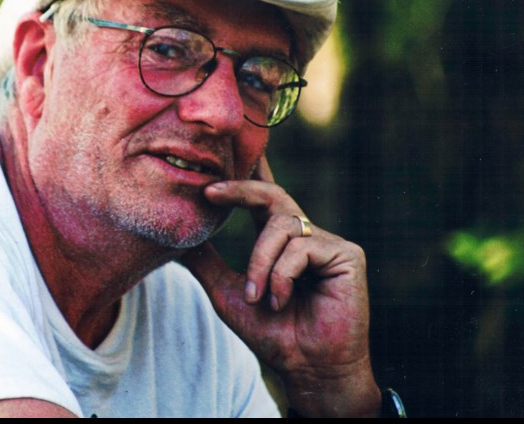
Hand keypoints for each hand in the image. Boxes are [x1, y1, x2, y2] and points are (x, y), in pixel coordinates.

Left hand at [181, 157, 380, 416]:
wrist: (306, 367)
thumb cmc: (272, 333)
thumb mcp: (227, 292)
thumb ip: (206, 261)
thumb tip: (175, 238)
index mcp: (280, 241)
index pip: (262, 199)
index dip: (247, 174)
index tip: (222, 156)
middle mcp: (306, 236)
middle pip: (271, 196)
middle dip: (239, 189)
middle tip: (209, 192)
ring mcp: (329, 243)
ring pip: (281, 226)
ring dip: (260, 262)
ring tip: (258, 297)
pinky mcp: (347, 255)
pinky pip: (301, 247)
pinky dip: (282, 275)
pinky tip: (280, 300)